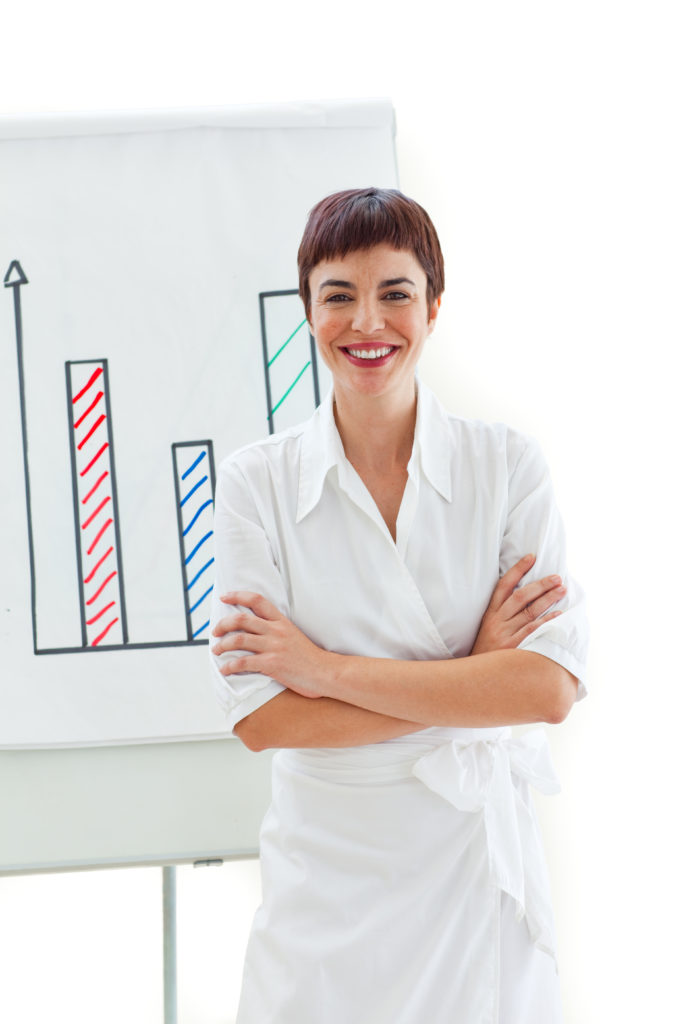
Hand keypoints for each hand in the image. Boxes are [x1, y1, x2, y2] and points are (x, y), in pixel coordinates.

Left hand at [211, 592, 332, 698]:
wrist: (325, 672)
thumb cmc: (309, 657)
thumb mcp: (293, 635)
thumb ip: (276, 630)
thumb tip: (255, 631)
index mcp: (281, 621)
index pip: (257, 600)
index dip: (238, 595)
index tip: (225, 596)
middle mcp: (276, 631)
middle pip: (241, 619)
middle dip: (223, 624)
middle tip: (215, 632)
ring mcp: (274, 647)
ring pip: (239, 639)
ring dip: (222, 645)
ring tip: (217, 650)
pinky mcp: (272, 664)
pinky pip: (244, 662)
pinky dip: (230, 666)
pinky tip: (225, 669)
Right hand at [470, 554, 565, 655]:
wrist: (475, 677)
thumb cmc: (486, 652)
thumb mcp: (488, 629)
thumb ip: (502, 614)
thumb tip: (526, 597)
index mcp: (490, 614)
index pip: (503, 586)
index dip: (517, 570)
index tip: (531, 557)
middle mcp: (497, 621)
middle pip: (520, 596)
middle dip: (540, 585)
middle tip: (557, 577)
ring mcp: (504, 634)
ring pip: (529, 611)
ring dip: (547, 599)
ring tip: (562, 590)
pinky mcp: (513, 648)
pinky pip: (532, 630)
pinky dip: (546, 621)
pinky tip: (559, 614)